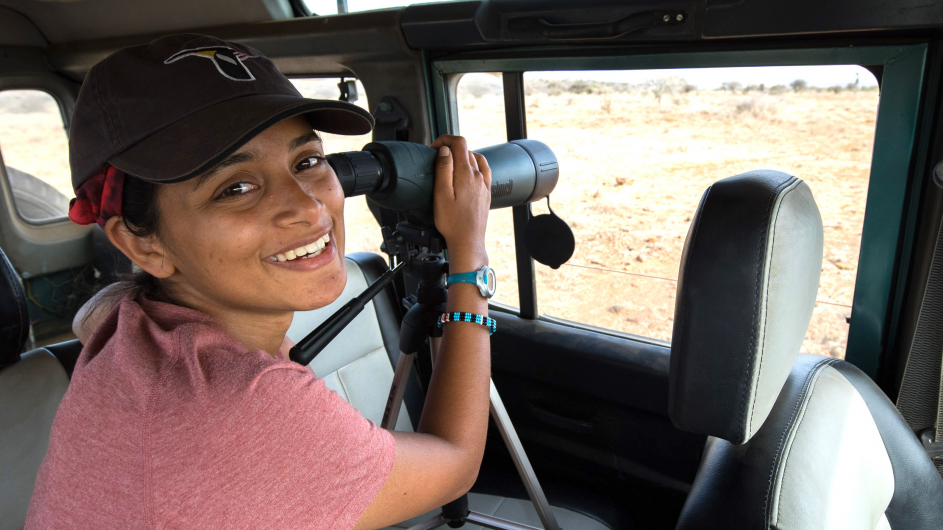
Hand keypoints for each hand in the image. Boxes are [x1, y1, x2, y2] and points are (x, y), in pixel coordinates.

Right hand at [430, 135, 490, 270]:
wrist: (467, 241)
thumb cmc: (452, 222)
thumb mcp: (441, 194)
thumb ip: (443, 169)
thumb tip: (445, 150)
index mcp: (466, 173)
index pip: (459, 142)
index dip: (444, 140)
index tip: (434, 148)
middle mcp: (478, 176)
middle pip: (466, 150)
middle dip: (450, 149)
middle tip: (437, 159)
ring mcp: (484, 184)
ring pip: (475, 159)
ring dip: (462, 156)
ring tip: (449, 164)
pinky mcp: (486, 193)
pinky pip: (483, 171)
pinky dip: (474, 165)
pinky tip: (467, 172)